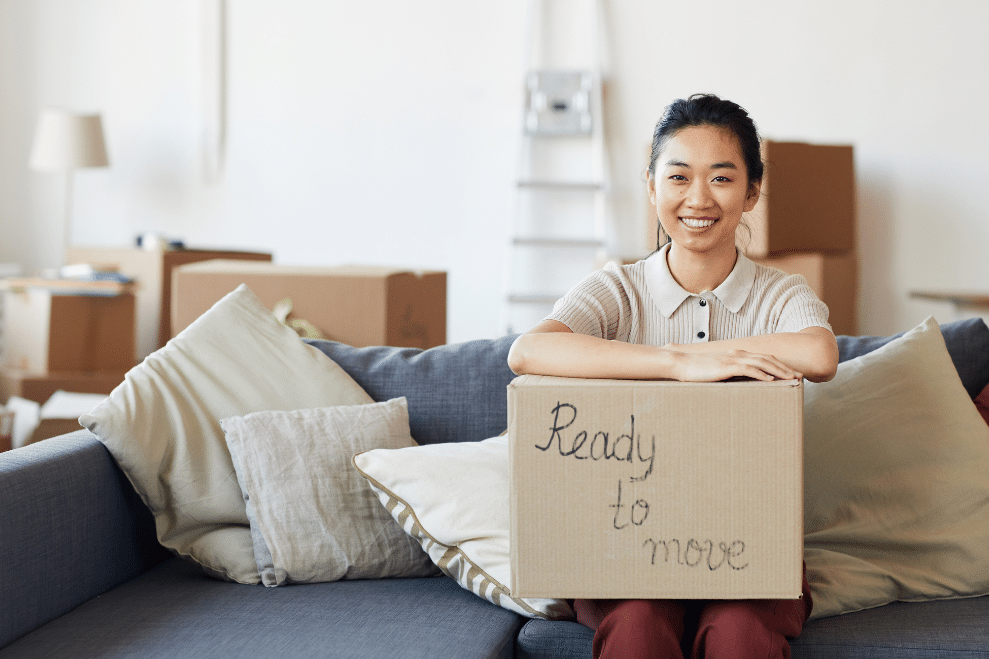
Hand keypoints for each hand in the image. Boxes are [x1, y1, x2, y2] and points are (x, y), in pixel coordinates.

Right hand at [667, 348, 801, 382]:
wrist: (681, 364)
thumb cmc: (697, 370)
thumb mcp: (717, 371)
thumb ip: (730, 374)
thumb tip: (740, 384)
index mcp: (737, 355)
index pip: (763, 358)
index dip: (779, 365)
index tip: (790, 373)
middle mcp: (738, 354)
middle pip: (768, 359)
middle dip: (785, 367)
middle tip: (799, 376)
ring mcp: (733, 360)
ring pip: (762, 363)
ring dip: (778, 370)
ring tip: (791, 378)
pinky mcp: (726, 367)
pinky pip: (748, 370)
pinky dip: (762, 374)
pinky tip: (771, 380)